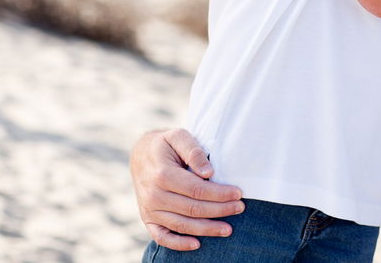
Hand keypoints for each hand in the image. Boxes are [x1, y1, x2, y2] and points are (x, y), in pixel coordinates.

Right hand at [131, 128, 244, 250]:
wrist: (140, 154)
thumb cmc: (165, 144)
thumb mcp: (178, 137)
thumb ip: (194, 151)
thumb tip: (209, 172)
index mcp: (163, 175)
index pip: (197, 190)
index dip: (219, 194)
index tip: (238, 193)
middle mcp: (154, 195)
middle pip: (193, 209)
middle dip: (219, 210)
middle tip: (240, 208)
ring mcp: (150, 209)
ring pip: (182, 225)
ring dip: (206, 229)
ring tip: (227, 229)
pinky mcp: (148, 218)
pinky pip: (162, 237)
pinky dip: (178, 244)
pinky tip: (197, 244)